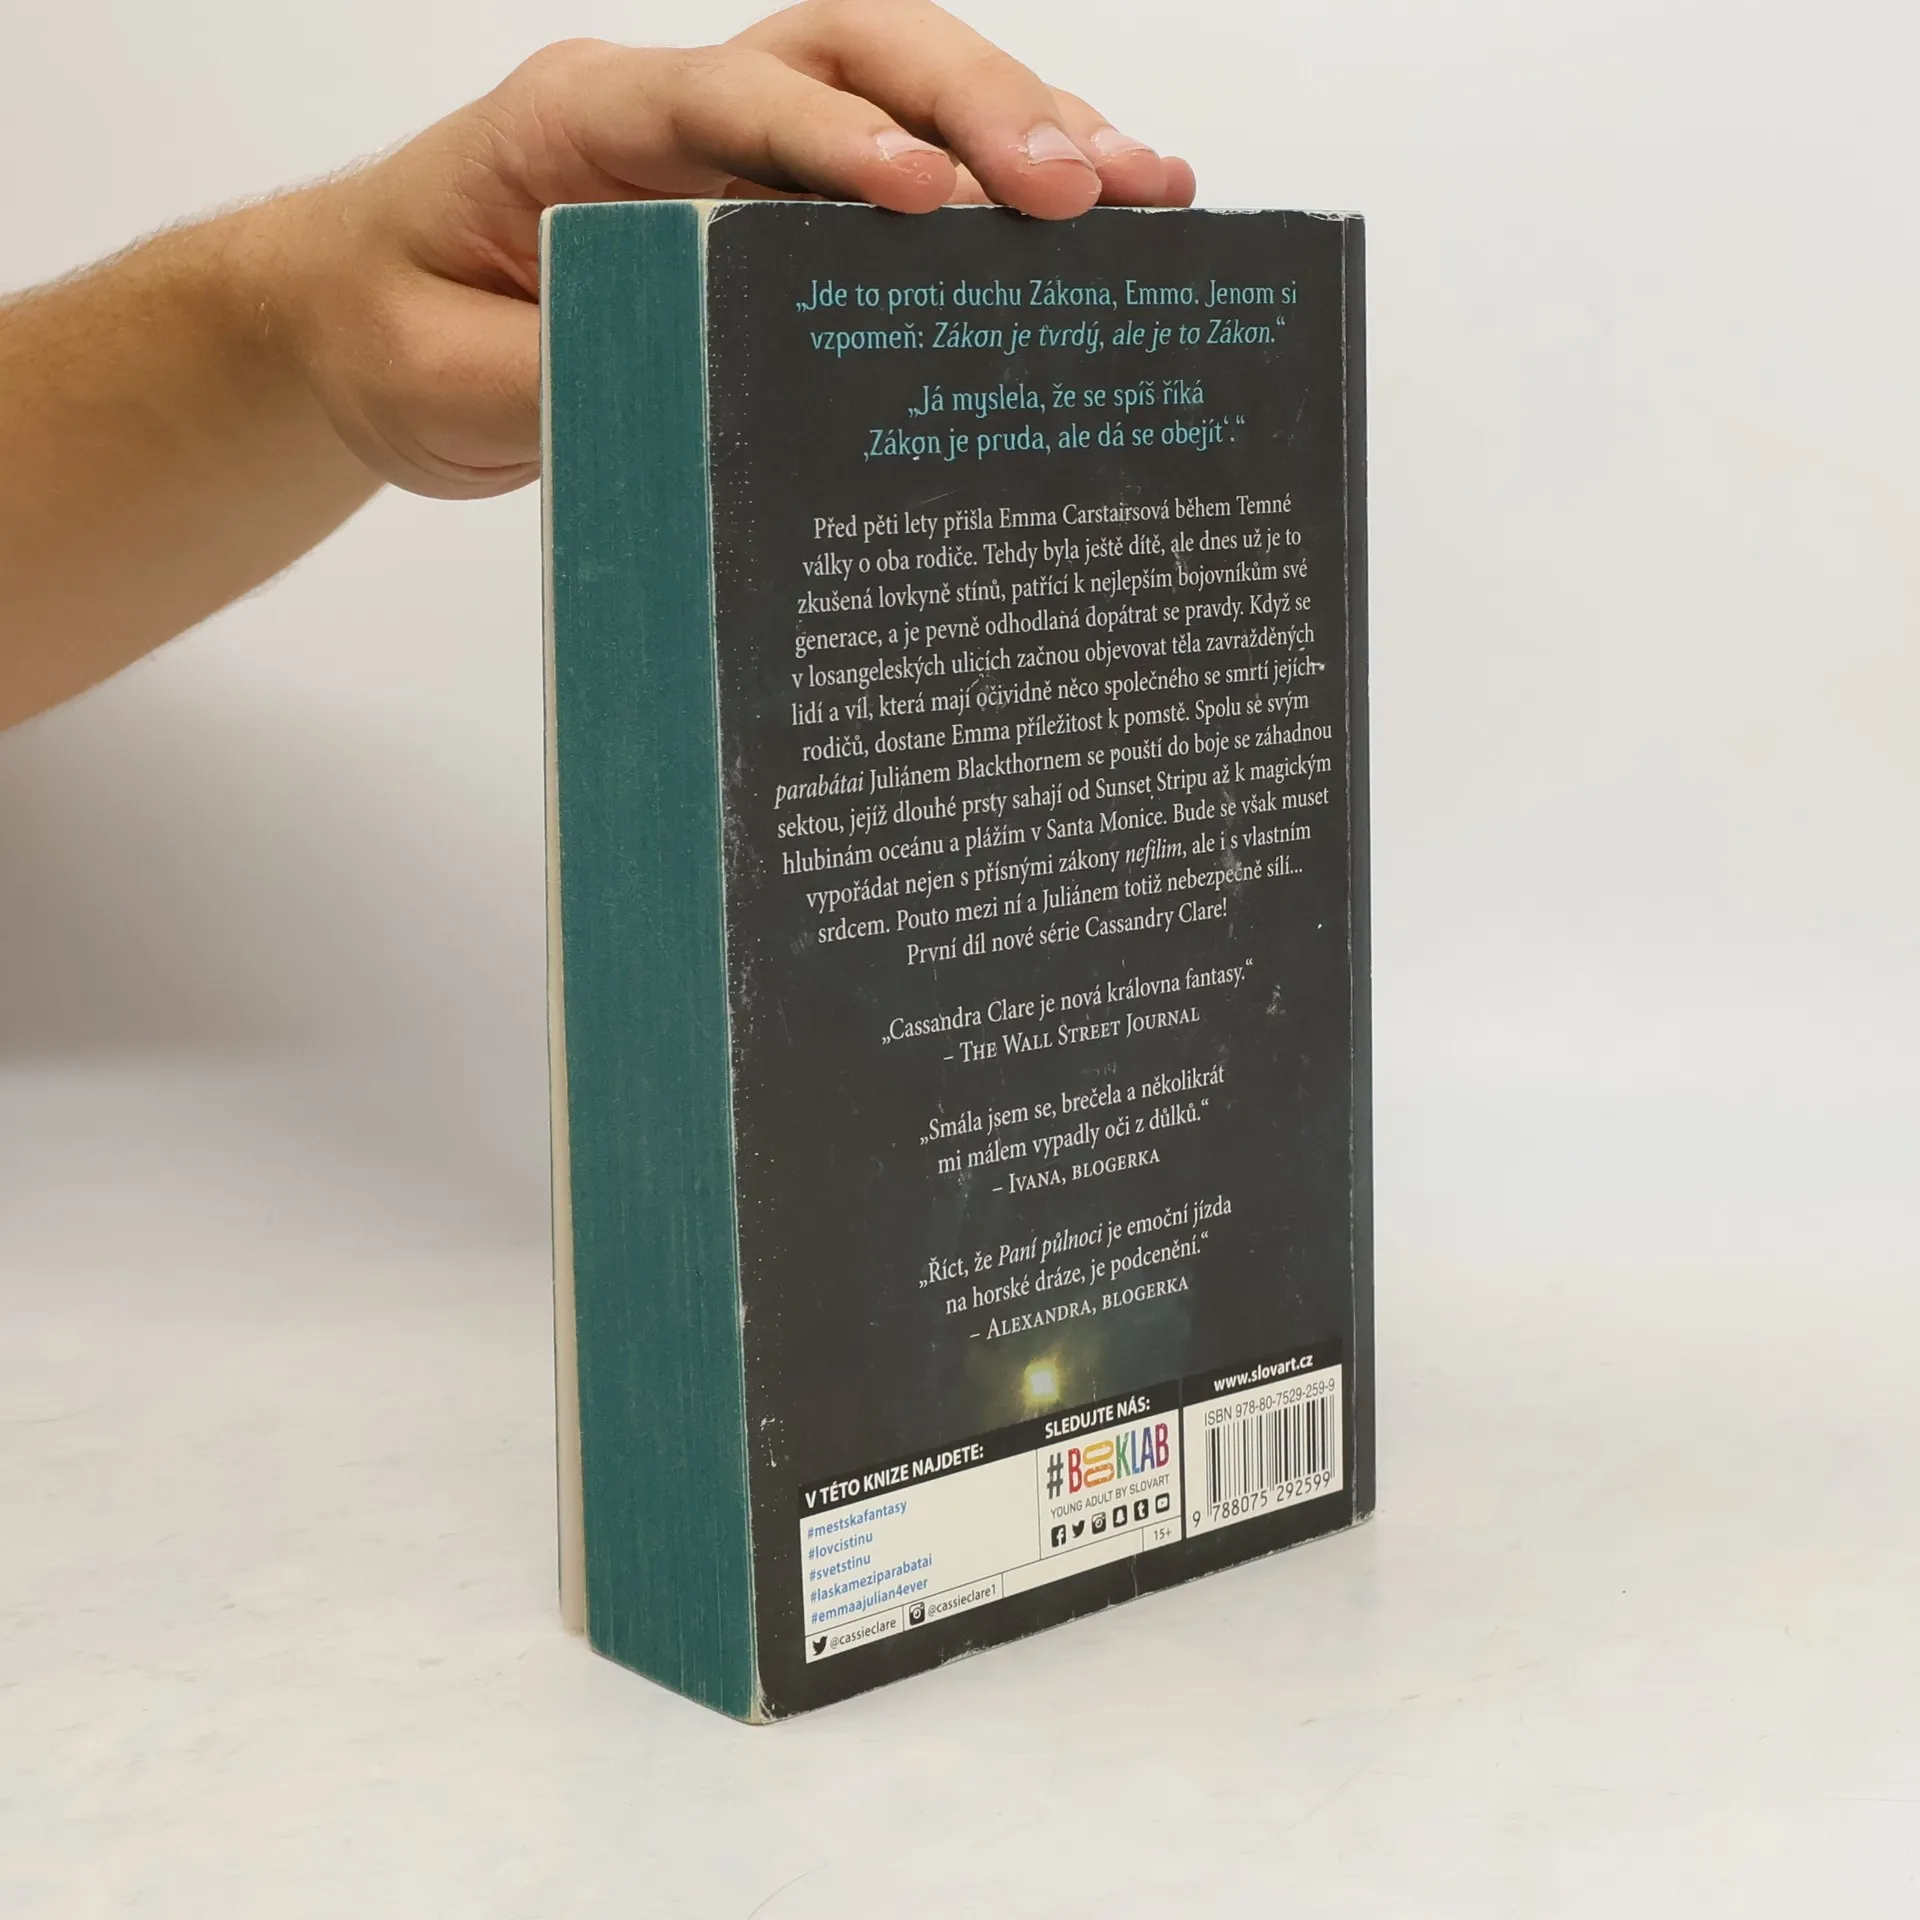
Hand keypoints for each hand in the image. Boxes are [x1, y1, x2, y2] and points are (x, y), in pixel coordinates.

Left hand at [257, 0, 1195, 499]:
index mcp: (582, 122)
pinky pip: (901, 179)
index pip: (727, 104)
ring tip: (1143, 191)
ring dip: (1023, 132)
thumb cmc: (393, 332)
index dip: (831, 142)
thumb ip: (573, 371)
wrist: (366, 331)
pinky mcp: (772, 212)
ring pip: (901, 96)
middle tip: (1084, 188)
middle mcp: (677, 112)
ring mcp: (736, 151)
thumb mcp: (451, 378)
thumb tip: (714, 384)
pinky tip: (1087, 229)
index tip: (923, 198)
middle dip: (976, 112)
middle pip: (852, 58)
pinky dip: (992, 197)